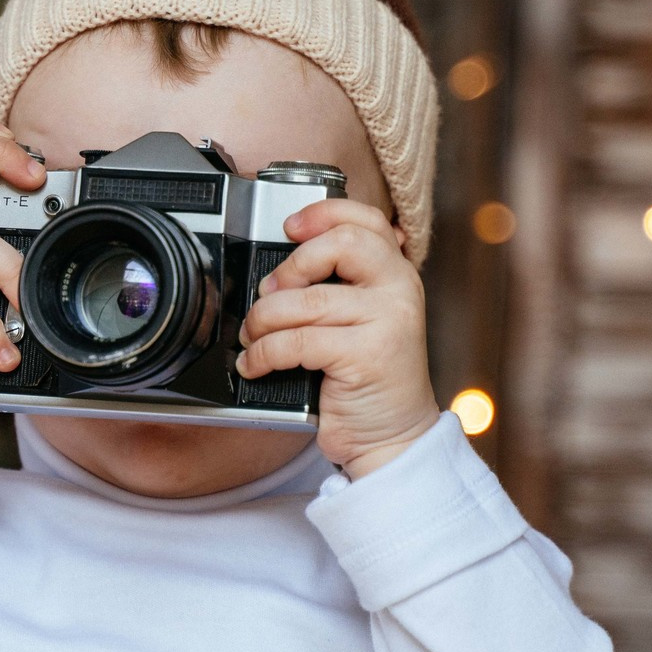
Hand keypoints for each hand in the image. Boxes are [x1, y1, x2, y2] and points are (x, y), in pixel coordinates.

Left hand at [235, 198, 438, 476]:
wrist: (392, 437)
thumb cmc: (365, 379)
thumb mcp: (358, 322)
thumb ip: (336, 288)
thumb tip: (275, 271)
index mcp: (396, 275)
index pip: (367, 220)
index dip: (324, 214)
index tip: (290, 227)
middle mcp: (399, 290)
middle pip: (341, 244)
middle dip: (291, 266)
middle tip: (270, 293)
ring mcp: (388, 321)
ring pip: (306, 300)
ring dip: (263, 320)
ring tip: (252, 338)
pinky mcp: (367, 355)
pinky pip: (296, 341)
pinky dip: (262, 353)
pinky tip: (255, 365)